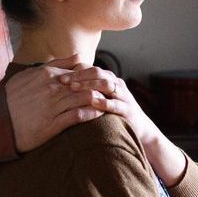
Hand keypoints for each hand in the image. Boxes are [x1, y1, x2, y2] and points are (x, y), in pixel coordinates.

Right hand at [4, 55, 110, 151]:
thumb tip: (77, 57)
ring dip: (100, 100)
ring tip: (110, 102)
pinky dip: (91, 114)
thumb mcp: (30, 74)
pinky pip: (78, 116)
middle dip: (102, 86)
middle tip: (114, 90)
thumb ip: (54, 64)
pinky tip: (99, 114)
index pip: (80, 71)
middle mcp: (53, 88)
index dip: (95, 75)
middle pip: (86, 84)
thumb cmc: (13, 97)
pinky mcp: (53, 123)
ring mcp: (53, 105)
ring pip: (85, 98)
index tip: (104, 80)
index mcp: (48, 74)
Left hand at [63, 64, 187, 184]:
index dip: (74, 70)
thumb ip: (88, 89)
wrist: (139, 128)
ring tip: (74, 88)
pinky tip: (92, 102)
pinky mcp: (128, 109)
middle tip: (63, 80)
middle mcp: (116, 84)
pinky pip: (115, 104)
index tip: (58, 76)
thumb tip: (65, 84)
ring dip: (89, 85)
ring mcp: (123, 96)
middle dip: (79, 76)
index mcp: (109, 79)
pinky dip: (104, 102)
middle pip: (97, 72)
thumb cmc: (114, 113)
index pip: (90, 68)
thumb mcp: (101, 98)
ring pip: (106, 84)